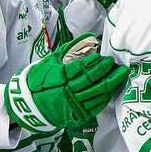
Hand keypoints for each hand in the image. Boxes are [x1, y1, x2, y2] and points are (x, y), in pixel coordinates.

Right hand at [5, 34, 129, 132]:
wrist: (30, 105)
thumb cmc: (41, 80)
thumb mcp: (51, 62)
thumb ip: (70, 49)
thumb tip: (89, 36)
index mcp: (58, 78)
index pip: (79, 69)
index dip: (92, 62)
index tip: (101, 55)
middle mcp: (67, 92)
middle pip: (91, 81)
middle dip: (106, 70)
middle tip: (114, 63)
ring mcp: (73, 105)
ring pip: (97, 93)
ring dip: (111, 83)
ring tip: (120, 73)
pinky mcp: (78, 115)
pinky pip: (96, 106)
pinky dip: (105, 96)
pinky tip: (112, 88)